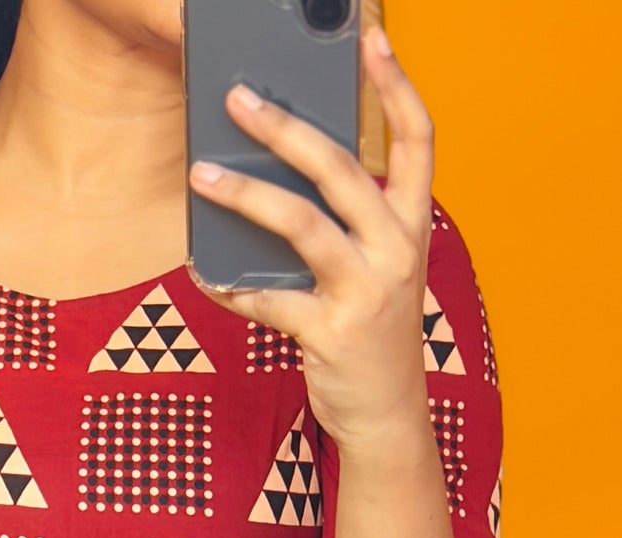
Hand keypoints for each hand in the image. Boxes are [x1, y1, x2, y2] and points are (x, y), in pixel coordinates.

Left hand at [189, 24, 433, 455]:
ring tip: (202, 175)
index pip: (419, 138)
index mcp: (412, 223)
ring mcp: (367, 293)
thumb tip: (282, 169)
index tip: (371, 38)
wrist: (388, 416)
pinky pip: (270, 300)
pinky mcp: (332, 334)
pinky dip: (231, 285)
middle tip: (237, 100)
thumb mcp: (380, 267)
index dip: (397, 84)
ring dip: (245, 196)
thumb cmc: (373, 330)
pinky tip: (204, 272)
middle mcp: (397, 250)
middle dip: (285, 129)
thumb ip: (350, 220)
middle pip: (341, 169)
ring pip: (301, 225)